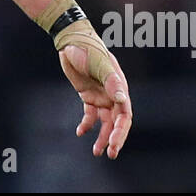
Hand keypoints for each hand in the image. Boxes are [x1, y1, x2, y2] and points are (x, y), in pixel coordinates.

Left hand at [59, 43, 131, 158]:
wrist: (71, 41)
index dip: (121, 131)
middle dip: (114, 138)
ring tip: (96, 152)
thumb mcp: (99, 64)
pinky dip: (86, 124)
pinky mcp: (88, 95)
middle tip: (110, 154)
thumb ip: (111, 81)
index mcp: (119, 88)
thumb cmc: (88, 49)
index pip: (124, 115)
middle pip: (117, 122)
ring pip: (104, 121)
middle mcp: (112, 94)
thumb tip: (121, 99)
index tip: (114, 144)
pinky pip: (90, 115)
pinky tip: (80, 132)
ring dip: (101, 136)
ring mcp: (101, 96)